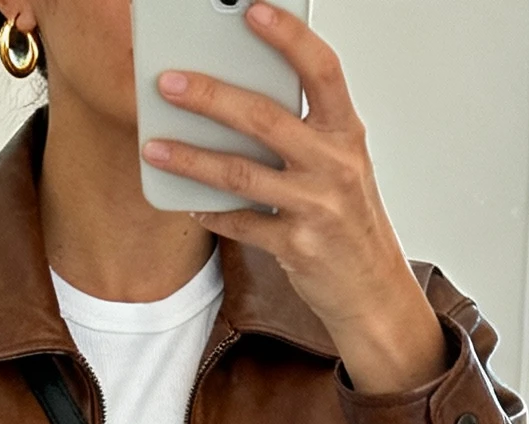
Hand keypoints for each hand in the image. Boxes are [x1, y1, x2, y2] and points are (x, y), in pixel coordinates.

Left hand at [142, 3, 448, 395]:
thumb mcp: (340, 165)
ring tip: (155, 146)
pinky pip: (242, 224)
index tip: (252, 11)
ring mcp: (317, 207)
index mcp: (346, 133)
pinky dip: (212, 213)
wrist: (373, 290)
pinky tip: (189, 203)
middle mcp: (334, 166)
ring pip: (242, 173)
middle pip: (265, 118)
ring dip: (192, 159)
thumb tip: (237, 99)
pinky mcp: (298, 247)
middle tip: (169, 82)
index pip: (321, 70)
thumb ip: (302, 131)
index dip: (288, 36)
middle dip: (210, 96)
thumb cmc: (350, 221)